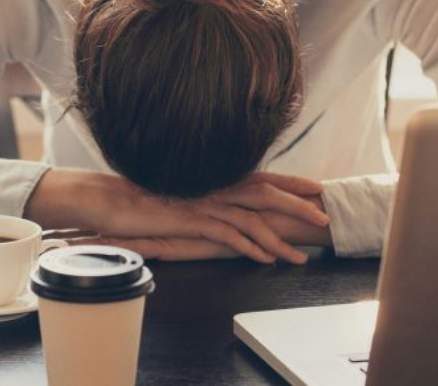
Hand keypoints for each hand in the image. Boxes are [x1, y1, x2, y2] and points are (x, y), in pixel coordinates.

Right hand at [93, 196, 331, 260]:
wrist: (113, 201)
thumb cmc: (148, 199)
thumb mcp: (186, 194)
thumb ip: (210, 197)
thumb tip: (231, 207)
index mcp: (216, 178)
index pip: (262, 176)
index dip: (291, 181)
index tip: (317, 188)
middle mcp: (215, 186)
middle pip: (267, 192)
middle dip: (298, 205)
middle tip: (324, 217)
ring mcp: (205, 203)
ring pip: (253, 218)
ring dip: (280, 238)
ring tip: (301, 256)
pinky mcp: (192, 220)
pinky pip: (229, 235)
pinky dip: (251, 248)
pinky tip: (266, 260)